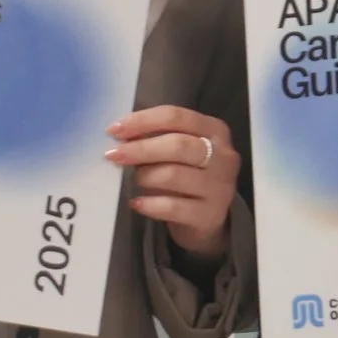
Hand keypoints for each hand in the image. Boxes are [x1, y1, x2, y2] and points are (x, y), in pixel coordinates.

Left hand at [107, 106, 239, 265]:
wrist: (208, 220)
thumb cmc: (187, 175)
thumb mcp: (178, 151)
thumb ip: (156, 137)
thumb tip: (119, 133)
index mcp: (215, 130)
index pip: (176, 117)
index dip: (142, 121)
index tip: (113, 130)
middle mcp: (224, 157)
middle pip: (178, 145)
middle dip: (140, 149)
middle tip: (113, 155)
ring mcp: (220, 188)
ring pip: (173, 175)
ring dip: (145, 176)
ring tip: (135, 180)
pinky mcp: (210, 215)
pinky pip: (172, 207)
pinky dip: (149, 204)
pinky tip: (137, 203)